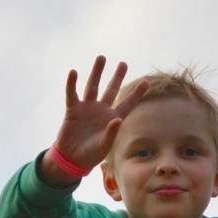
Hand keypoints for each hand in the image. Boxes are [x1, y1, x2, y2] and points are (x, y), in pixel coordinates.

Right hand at [39, 57, 148, 181]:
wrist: (71, 159)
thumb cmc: (91, 155)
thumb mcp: (104, 146)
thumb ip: (111, 133)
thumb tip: (118, 119)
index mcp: (113, 119)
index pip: (128, 103)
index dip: (137, 93)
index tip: (146, 81)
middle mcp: (101, 110)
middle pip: (111, 90)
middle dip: (117, 77)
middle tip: (123, 63)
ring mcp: (87, 108)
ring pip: (93, 87)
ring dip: (97, 73)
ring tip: (101, 57)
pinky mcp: (73, 110)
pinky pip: (72, 94)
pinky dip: (72, 84)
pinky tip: (73, 72)